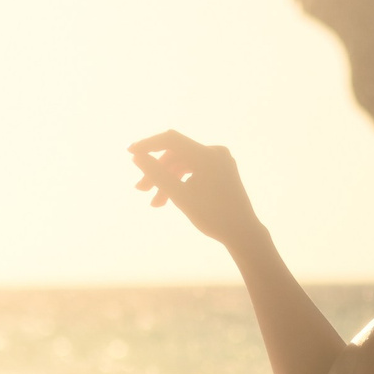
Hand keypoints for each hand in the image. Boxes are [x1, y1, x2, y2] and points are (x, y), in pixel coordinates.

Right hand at [128, 131, 263, 245]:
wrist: (243, 233)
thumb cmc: (212, 216)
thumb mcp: (179, 196)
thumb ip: (156, 174)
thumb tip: (136, 156)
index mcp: (207, 155)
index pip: (171, 140)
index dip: (148, 144)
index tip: (130, 152)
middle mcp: (216, 152)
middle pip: (176, 155)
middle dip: (157, 172)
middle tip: (140, 190)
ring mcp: (220, 160)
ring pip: (184, 164)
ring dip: (168, 180)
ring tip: (155, 203)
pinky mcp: (222, 170)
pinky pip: (195, 170)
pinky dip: (182, 182)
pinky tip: (171, 198)